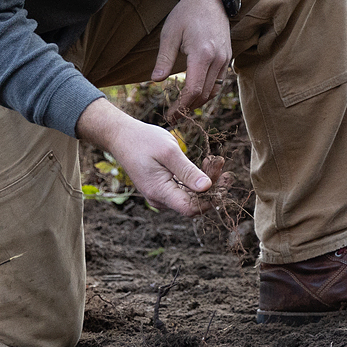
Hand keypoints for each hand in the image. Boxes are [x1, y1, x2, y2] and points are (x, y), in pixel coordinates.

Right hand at [76, 98, 217, 215]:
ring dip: (207, 180)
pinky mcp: (162, 188)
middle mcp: (160, 199)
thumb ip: (187, 171)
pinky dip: (197, 178)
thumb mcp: (169, 152)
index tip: (225, 179)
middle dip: (213, 185)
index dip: (211, 199)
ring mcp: (160, 195)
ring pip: (191, 196)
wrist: (121, 136)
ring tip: (214, 160)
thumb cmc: (144, 140)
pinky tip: (206, 163)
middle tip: (220, 161)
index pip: (191, 209)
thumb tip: (207, 188)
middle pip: (194, 202)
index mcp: (159, 192)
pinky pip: (185, 190)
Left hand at [153, 0, 233, 113]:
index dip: (181, 107)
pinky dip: (207, 91)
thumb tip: (155, 82)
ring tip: (181, 108)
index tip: (169, 116)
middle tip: (173, 116)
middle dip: (188, 109)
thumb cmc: (186, 14)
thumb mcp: (169, 34)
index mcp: (202, 54)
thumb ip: (163, 59)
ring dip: (198, 102)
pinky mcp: (227, 56)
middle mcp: (218, 59)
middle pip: (204, 94)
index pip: (193, 90)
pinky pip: (219, 81)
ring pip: (213, 90)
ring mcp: (225, 58)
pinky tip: (194, 93)